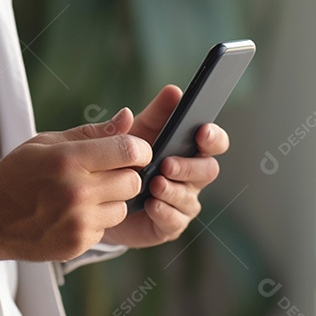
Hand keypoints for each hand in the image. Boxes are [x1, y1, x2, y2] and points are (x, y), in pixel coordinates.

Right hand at [0, 109, 149, 262]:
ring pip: (123, 207)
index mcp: (69, 159)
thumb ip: (92, 132)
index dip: (139, 149)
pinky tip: (71, 214)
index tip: (134, 152)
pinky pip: (107, 228)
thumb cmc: (17, 173)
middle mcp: (78, 191)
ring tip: (83, 195)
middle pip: (133, 181)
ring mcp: (79, 221)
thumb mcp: (47, 142)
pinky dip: (96, 220)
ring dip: (112, 200)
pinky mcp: (78, 243)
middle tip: (105, 174)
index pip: (129, 150)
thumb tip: (129, 117)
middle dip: (125, 175)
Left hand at [101, 85, 227, 248]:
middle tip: (168, 163)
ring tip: (154, 184)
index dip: (213, 137)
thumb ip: (156, 113)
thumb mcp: (137, 131)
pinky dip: (164, 212)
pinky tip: (151, 205)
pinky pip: (174, 221)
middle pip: (207, 170)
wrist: (101, 195)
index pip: (214, 142)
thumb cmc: (127, 158)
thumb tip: (173, 91)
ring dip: (173, 190)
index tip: (202, 132)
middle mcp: (192, 177)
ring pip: (190, 198)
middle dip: (189, 166)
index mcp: (189, 150)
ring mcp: (183, 202)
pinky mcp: (168, 225)